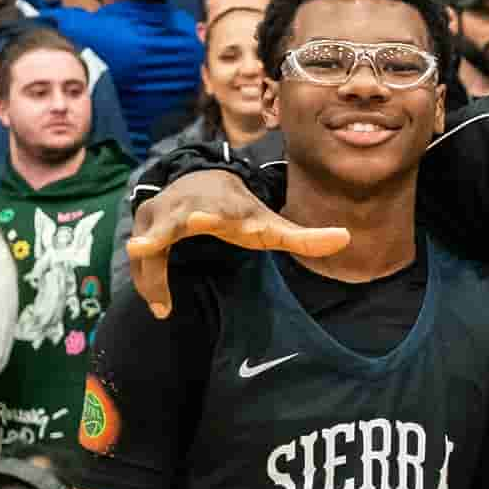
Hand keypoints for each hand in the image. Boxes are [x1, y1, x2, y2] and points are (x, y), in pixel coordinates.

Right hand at [127, 169, 351, 319]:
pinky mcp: (144, 228)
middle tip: (141, 247)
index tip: (203, 221)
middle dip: (157, 234)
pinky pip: (143, 262)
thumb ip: (304, 237)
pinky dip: (149, 284)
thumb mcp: (269, 224)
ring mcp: (159, 217)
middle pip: (169, 222)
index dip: (209, 217)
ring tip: (161, 306)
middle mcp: (185, 209)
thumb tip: (347, 239)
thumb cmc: (237, 210)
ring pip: (150, 248)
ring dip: (151, 276)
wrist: (200, 179)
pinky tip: (162, 309)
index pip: (216, 213)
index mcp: (220, 208)